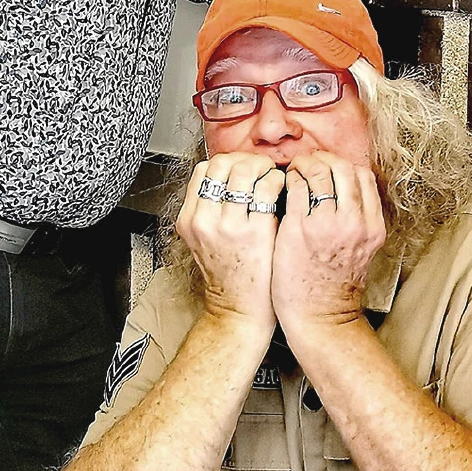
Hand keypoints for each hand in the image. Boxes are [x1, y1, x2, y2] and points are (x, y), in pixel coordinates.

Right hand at [176, 153, 285, 334]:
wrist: (238, 312)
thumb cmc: (231, 275)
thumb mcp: (206, 238)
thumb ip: (212, 208)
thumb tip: (233, 176)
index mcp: (190, 218)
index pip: (204, 169)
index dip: (227, 161)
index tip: (243, 167)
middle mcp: (204, 219)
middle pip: (222, 163)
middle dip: (245, 159)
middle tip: (260, 167)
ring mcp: (228, 225)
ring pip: (243, 170)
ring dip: (263, 166)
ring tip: (272, 176)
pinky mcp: (255, 232)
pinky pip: (266, 188)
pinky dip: (277, 180)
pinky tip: (281, 189)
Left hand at [270, 151, 385, 332]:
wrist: (321, 318)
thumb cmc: (333, 285)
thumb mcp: (360, 248)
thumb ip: (355, 218)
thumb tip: (338, 188)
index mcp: (372, 226)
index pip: (362, 175)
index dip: (342, 164)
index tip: (327, 167)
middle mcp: (355, 222)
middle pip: (342, 167)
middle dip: (322, 159)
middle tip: (307, 163)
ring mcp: (328, 225)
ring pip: (320, 172)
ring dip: (303, 165)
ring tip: (293, 172)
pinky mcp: (300, 230)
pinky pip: (296, 188)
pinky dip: (289, 180)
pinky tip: (283, 187)